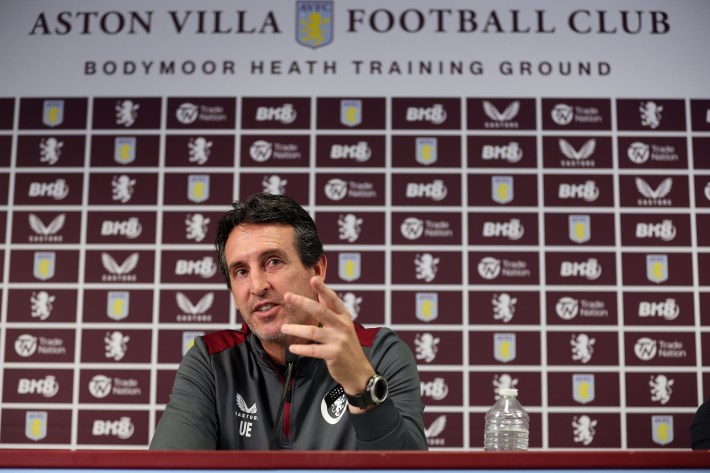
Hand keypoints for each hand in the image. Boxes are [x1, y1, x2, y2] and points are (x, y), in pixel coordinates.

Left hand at [281, 276, 374, 406]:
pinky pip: (313, 350)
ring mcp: (338, 340)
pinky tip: (292, 347)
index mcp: (344, 317)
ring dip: (296, 329)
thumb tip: (320, 293)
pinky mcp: (333, 354)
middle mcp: (342, 326)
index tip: (313, 278)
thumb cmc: (347, 346)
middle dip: (303, 302)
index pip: (333, 299)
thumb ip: (331, 311)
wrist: (358, 371)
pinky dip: (301, 349)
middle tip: (288, 296)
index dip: (323, 288)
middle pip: (320, 311)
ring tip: (284, 327)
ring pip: (313, 332)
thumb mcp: (344, 326)